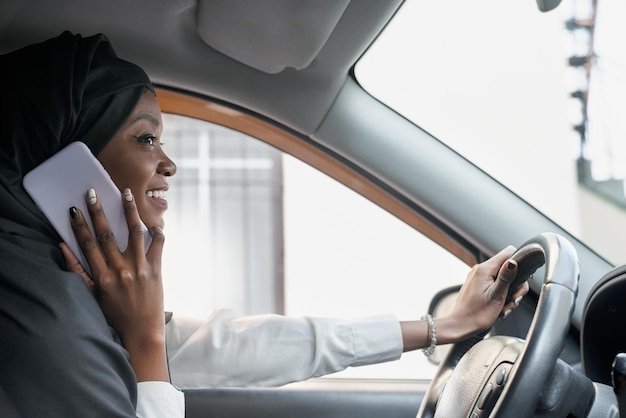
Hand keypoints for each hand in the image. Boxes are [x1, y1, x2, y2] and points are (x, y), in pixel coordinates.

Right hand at [59, 188, 168, 381]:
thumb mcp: (92, 295)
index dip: (79, 226)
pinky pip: (158, 244)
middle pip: (106, 234)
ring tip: (127, 193)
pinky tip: (153, 222)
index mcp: (101, 277)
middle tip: (94, 192)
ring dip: (129, 211)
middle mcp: (120, 270)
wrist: (141, 332)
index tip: (74, 209)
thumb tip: (63, 248)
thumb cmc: (115, 315)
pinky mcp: (156, 269)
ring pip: (134, 233)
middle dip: (99, 211)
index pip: (87, 245)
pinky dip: (156, 231)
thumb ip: (78, 272)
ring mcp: (140, 268)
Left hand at [439, 245, 528, 342]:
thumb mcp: (496, 295)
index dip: (519, 264)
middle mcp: (480, 270)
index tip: (523, 279)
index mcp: (484, 269)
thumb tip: (514, 261)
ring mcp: (478, 278)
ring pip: (503, 280)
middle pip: (508, 269)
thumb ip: (506, 277)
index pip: (508, 253)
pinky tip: (500, 309)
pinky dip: (501, 297)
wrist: (460, 326)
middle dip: (515, 286)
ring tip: (505, 308)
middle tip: (513, 301)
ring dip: (509, 295)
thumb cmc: (476, 314)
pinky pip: (495, 286)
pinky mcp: (478, 286)